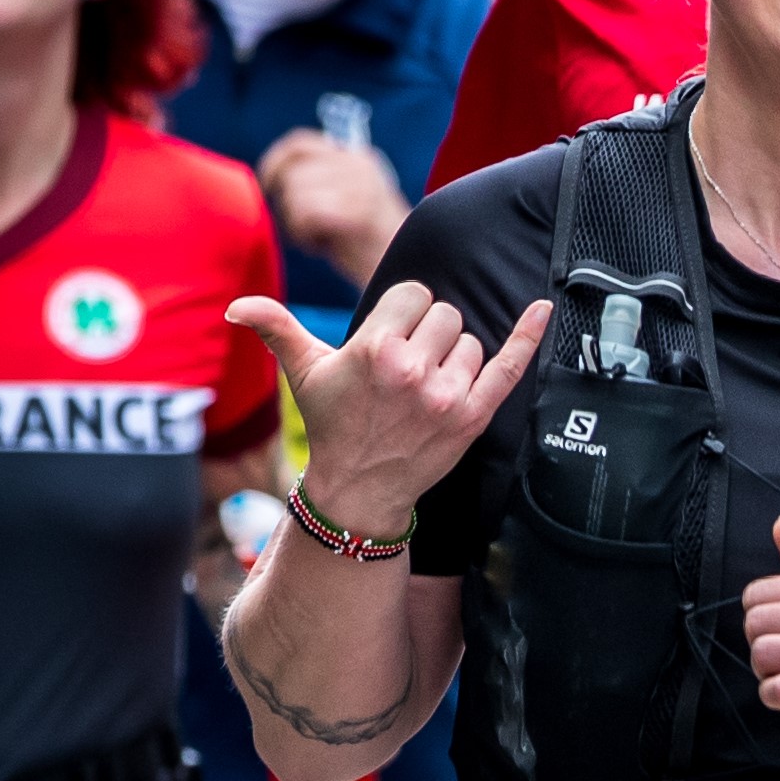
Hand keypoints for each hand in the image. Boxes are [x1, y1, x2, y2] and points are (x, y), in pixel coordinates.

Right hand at [231, 284, 547, 541]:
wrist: (359, 486)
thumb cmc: (333, 422)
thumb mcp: (304, 373)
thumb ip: (276, 329)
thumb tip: (237, 306)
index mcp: (374, 349)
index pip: (415, 294)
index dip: (402, 313)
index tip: (390, 336)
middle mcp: (412, 369)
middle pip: (445, 314)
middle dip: (426, 333)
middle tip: (404, 367)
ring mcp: (447, 394)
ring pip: (470, 340)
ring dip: (453, 355)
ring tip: (422, 385)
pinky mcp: (474, 414)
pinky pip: (511, 365)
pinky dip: (528, 335)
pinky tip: (542, 309)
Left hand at [256, 128, 413, 284]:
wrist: (407, 277)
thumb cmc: (367, 245)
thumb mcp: (348, 199)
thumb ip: (321, 179)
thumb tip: (276, 171)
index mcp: (358, 158)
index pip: (300, 144)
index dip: (275, 162)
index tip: (268, 186)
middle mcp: (360, 166)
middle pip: (293, 174)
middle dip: (288, 205)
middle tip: (309, 229)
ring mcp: (361, 187)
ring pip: (295, 196)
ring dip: (297, 225)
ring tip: (321, 239)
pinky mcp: (357, 211)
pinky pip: (305, 215)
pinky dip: (304, 237)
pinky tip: (322, 248)